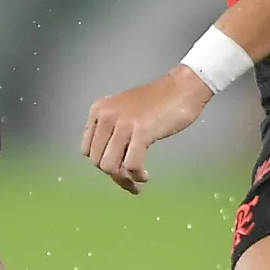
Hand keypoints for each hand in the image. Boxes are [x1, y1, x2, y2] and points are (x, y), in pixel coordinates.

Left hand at [82, 65, 213, 193]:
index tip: (116, 170)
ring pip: (110, 166)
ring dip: (124, 180)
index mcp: (98, 110)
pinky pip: (131, 165)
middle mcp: (106, 116)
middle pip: (97, 161)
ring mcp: (123, 124)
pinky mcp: (141, 131)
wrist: (182, 88)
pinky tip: (145, 175)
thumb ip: (113, 132)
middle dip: (113, 176)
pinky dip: (137, 175)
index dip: (102, 164)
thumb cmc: (158, 102)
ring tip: (137, 180)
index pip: (87, 150)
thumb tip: (111, 163)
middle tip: (129, 180)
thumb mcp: (124, 112)